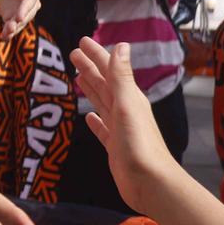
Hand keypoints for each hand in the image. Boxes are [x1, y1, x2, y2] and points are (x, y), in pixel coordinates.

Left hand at [0, 0, 40, 41]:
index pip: (29, 1)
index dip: (24, 9)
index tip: (18, 16)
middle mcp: (30, 3)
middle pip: (26, 14)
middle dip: (18, 22)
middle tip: (11, 28)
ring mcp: (22, 11)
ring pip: (20, 22)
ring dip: (13, 29)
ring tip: (5, 35)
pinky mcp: (14, 16)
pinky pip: (13, 25)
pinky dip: (8, 32)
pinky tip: (2, 38)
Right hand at [72, 38, 187, 215]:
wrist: (150, 182)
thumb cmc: (138, 144)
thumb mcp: (128, 105)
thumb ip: (122, 77)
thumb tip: (121, 45)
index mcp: (129, 98)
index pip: (110, 70)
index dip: (97, 55)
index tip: (82, 41)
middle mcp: (125, 111)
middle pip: (104, 84)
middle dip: (90, 68)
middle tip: (73, 53)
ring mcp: (120, 129)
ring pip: (102, 103)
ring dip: (91, 89)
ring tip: (78, 77)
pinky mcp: (115, 147)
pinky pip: (102, 128)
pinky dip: (95, 121)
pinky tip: (88, 117)